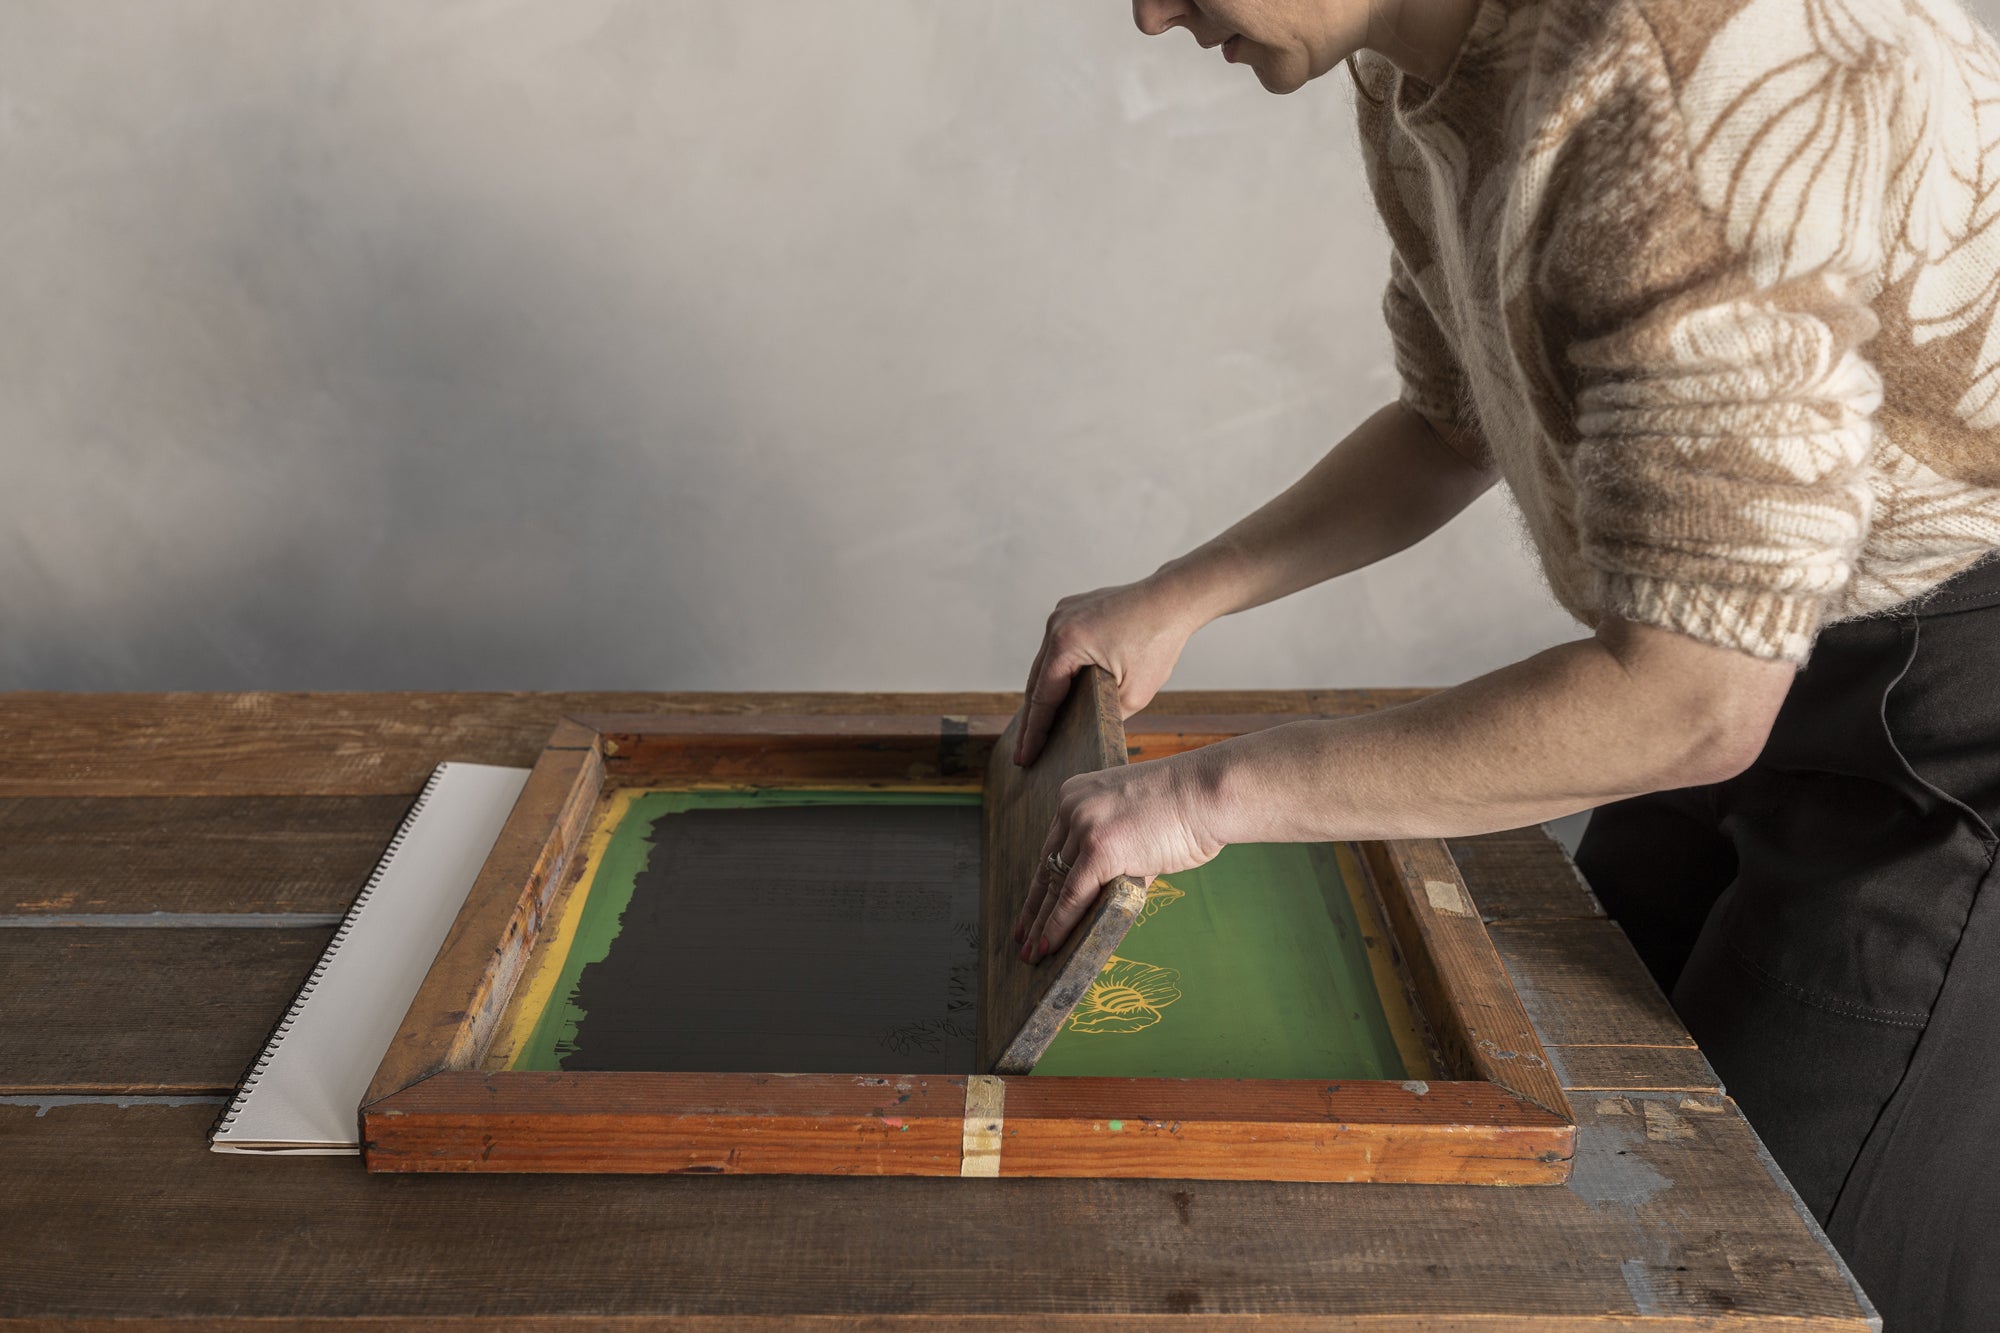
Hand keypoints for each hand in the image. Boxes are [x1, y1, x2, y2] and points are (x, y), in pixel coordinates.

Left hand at [1011, 754, 1225, 961]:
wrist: (1209, 793)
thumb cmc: (1187, 809)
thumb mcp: (1137, 823)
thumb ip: (1118, 854)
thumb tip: (1106, 890)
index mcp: (1077, 794)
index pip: (1053, 848)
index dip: (1041, 883)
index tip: (1031, 908)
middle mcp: (1072, 807)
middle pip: (1046, 867)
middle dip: (1034, 908)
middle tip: (1022, 938)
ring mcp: (1084, 826)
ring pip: (1055, 885)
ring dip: (1042, 923)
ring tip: (1031, 953)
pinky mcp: (1099, 848)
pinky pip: (1073, 895)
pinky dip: (1059, 924)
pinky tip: (1049, 946)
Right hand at [1014, 577, 1205, 766]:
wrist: (1173, 600)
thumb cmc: (1158, 642)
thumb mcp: (1133, 694)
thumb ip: (1105, 716)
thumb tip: (1085, 732)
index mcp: (1066, 643)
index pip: (1042, 697)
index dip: (1033, 732)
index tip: (1024, 757)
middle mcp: (1057, 624)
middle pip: (1036, 681)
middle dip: (1031, 719)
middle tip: (1022, 753)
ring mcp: (1062, 614)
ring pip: (1045, 664)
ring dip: (1042, 694)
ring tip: (1035, 729)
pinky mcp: (1071, 611)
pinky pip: (1056, 648)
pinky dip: (1055, 672)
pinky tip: (1055, 694)